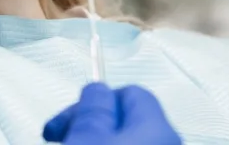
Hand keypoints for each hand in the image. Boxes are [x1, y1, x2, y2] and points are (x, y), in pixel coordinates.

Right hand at [43, 83, 181, 144]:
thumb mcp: (87, 138)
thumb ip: (93, 109)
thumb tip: (98, 88)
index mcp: (157, 127)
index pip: (130, 92)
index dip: (93, 101)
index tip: (62, 123)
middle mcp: (170, 142)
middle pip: (128, 120)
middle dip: (92, 122)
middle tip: (58, 137)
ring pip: (128, 140)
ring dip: (96, 139)